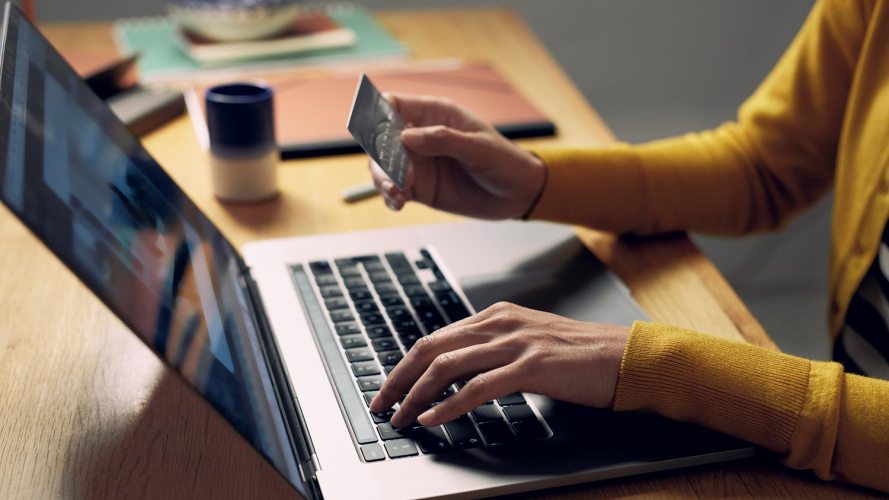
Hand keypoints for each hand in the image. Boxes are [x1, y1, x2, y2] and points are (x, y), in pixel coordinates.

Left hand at [369, 302, 629, 427]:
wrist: (625, 356)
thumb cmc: (580, 356)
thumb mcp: (529, 342)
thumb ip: (495, 349)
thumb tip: (457, 371)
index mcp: (497, 316)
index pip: (437, 338)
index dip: (407, 364)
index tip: (390, 388)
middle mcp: (500, 323)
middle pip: (432, 348)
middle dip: (400, 378)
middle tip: (381, 404)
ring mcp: (515, 342)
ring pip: (448, 365)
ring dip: (417, 394)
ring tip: (401, 417)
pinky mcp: (531, 366)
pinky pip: (478, 387)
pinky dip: (449, 404)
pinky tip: (434, 418)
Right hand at [370, 94, 545, 219]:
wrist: (518, 194)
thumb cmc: (504, 161)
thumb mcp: (479, 148)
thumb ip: (444, 140)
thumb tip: (407, 137)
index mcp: (435, 114)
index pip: (395, 105)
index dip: (378, 113)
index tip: (376, 132)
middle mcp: (420, 136)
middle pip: (382, 139)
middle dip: (382, 155)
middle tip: (395, 173)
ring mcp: (418, 163)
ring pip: (384, 166)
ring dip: (383, 178)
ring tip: (397, 192)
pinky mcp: (420, 187)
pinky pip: (395, 190)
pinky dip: (390, 197)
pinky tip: (398, 204)